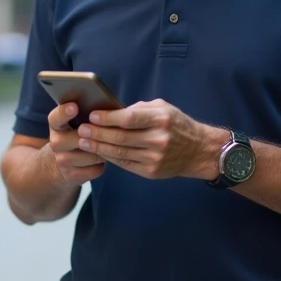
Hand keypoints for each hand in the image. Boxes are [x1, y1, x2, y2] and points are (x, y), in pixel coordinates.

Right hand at [47, 103, 105, 185]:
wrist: (61, 164)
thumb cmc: (76, 135)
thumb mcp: (74, 123)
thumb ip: (85, 114)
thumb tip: (107, 109)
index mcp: (56, 125)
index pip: (56, 117)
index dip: (64, 112)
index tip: (75, 107)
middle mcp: (56, 143)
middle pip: (79, 138)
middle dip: (97, 135)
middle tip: (111, 130)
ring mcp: (62, 161)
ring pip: (91, 155)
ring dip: (103, 150)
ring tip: (110, 144)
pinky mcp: (71, 176)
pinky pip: (96, 169)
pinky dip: (103, 164)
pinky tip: (103, 158)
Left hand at [77, 99, 223, 179]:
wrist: (199, 150)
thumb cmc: (177, 124)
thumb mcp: (163, 108)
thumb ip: (138, 109)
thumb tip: (111, 110)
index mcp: (161, 120)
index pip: (129, 119)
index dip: (108, 118)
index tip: (92, 115)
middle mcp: (158, 140)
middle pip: (121, 137)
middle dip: (98, 133)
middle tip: (81, 129)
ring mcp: (155, 158)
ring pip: (120, 152)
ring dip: (99, 147)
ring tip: (84, 141)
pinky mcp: (151, 171)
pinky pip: (125, 164)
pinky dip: (110, 157)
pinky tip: (98, 151)